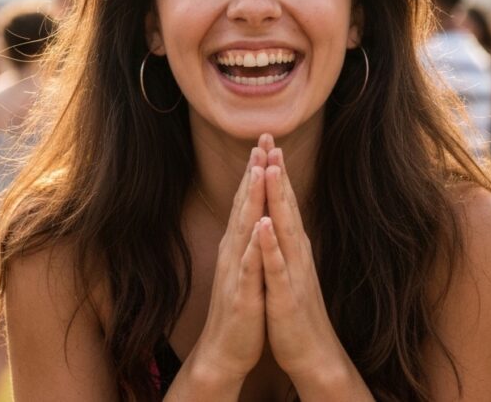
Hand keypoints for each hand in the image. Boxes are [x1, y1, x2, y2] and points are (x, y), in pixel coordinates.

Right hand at [188, 140, 268, 384]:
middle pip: (244, 205)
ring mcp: (236, 270)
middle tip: (261, 141)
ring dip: (251, 199)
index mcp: (239, 244)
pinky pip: (249, 266)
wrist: (226, 349)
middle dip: (253, 172)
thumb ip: (247, 239)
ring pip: (244, 228)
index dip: (255, 172)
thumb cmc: (241, 307)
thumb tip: (254, 213)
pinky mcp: (242, 293)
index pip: (247, 202)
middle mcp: (234, 251)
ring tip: (259, 171)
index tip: (265, 143)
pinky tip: (260, 227)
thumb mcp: (246, 266)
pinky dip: (254, 245)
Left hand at [258, 142, 352, 385]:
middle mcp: (297, 252)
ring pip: (285, 229)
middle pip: (287, 205)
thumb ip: (285, 241)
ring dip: (279, 199)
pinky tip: (265, 226)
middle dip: (278, 172)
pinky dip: (271, 245)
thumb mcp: (287, 268)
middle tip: (271, 140)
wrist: (311, 351)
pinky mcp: (286, 294)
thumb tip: (279, 215)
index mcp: (293, 245)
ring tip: (272, 169)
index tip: (268, 143)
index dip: (276, 172)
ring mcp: (293, 272)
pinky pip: (278, 267)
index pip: (284, 202)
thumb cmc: (295, 308)